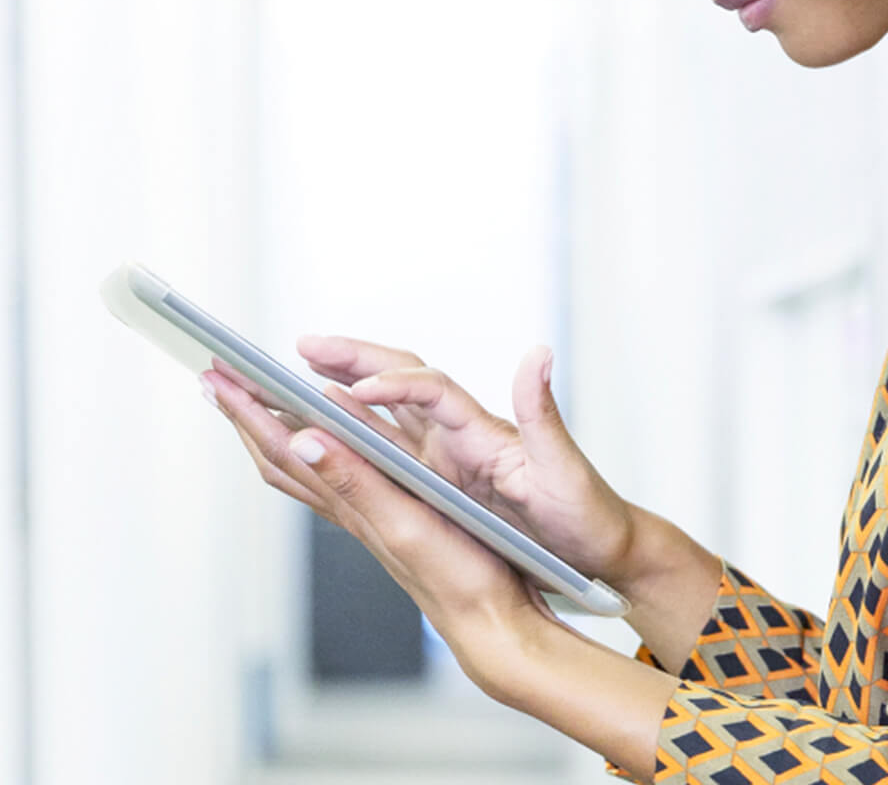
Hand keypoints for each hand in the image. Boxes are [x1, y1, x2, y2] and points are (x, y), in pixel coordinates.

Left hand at [200, 366, 548, 687]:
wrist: (487, 619)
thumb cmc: (456, 577)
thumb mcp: (404, 522)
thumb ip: (355, 480)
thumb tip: (302, 440)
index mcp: (349, 500)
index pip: (282, 447)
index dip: (247, 410)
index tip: (217, 374)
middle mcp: (349, 506)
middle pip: (279, 455)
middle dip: (245, 415)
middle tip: (216, 379)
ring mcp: (366, 514)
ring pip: (302, 467)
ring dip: (272, 431)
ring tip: (253, 403)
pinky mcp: (389, 517)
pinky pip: (336, 474)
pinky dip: (318, 446)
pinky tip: (324, 440)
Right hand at [296, 337, 641, 588]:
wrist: (596, 543)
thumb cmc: (585, 509)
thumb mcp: (565, 468)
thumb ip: (544, 414)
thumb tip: (538, 355)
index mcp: (482, 427)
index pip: (430, 388)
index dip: (392, 385)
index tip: (355, 390)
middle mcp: (458, 431)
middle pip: (395, 376)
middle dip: (348, 358)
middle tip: (302, 345)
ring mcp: (445, 452)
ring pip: (379, 409)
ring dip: (336, 387)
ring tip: (291, 374)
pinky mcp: (439, 476)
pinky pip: (381, 446)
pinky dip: (346, 432)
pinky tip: (316, 430)